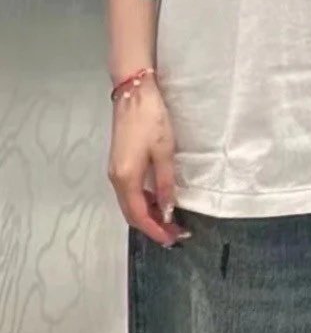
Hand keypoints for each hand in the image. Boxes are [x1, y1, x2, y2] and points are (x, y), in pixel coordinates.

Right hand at [108, 77, 188, 247]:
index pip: (139, 215)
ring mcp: (115, 171)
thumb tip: (168, 210)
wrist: (133, 92)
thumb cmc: (151, 119)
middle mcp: (116, 179)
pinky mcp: (119, 162)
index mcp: (126, 178)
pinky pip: (130, 192)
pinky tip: (158, 201)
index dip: (156, 230)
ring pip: (130, 203)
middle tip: (174, 234)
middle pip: (131, 213)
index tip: (173, 240)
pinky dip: (143, 201)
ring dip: (148, 214)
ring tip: (169, 221)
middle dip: (152, 226)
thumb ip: (165, 182)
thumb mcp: (164, 151)